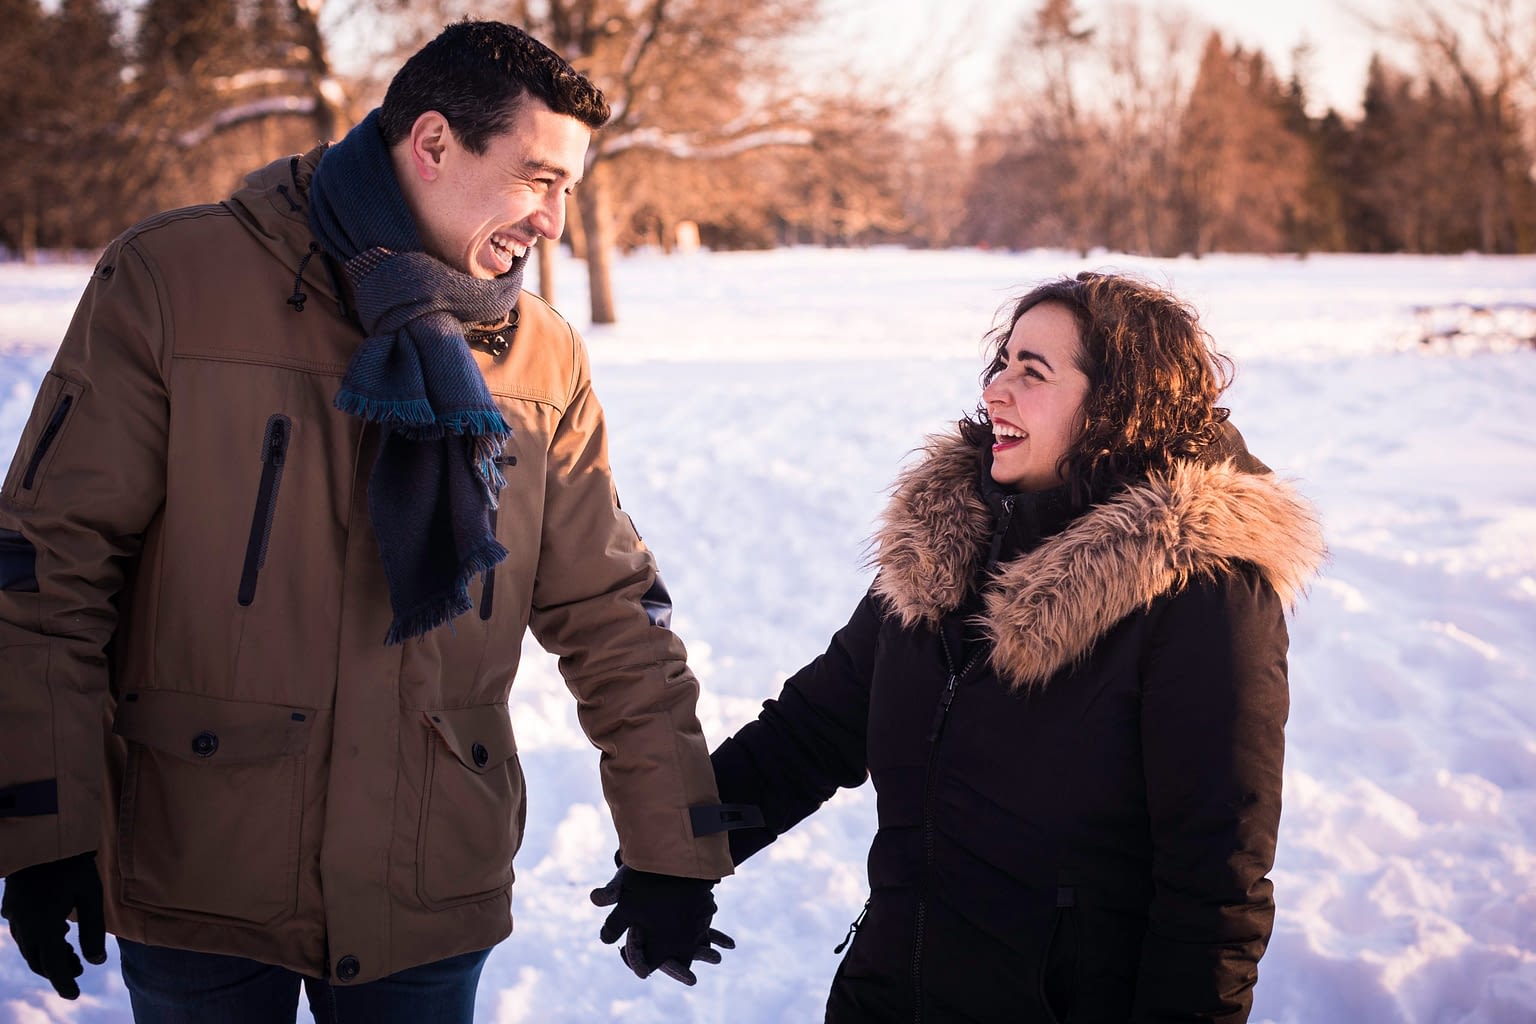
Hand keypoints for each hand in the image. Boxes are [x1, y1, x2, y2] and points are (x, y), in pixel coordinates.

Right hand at [1, 852, 107, 999]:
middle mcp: (23, 926)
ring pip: (30, 948)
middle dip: (58, 970)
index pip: (53, 966)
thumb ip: (93, 930)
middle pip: (39, 960)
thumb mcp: (91, 896)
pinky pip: (24, 933)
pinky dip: (40, 940)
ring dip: (49, 955)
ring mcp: (15, 917)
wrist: (43, 838)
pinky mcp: (12, 907)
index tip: (74, 996)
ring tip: (72, 955)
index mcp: (42, 926)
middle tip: (80, 972)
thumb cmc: (72, 865)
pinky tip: (58, 932)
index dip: (64, 983)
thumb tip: (97, 961)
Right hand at [589, 864, 732, 984]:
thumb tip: (593, 897)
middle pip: (669, 954)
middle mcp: (659, 934)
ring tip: (717, 956)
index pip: (642, 955)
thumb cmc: (640, 870)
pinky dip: (716, 938)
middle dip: (682, 964)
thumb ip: (610, 890)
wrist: (665, 858)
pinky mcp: (692, 919)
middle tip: (694, 975)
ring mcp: (676, 928)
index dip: (651, 964)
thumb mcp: (624, 878)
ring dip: (702, 951)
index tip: (665, 974)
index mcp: (640, 930)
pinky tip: (731, 944)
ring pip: (689, 945)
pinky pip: (705, 932)